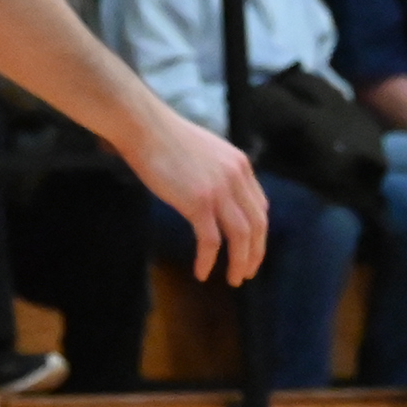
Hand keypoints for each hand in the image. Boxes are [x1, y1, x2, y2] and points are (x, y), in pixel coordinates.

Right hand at [124, 107, 267, 283]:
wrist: (145, 127)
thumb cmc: (167, 139)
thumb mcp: (206, 152)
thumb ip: (219, 173)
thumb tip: (218, 197)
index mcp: (241, 165)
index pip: (260, 207)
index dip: (258, 233)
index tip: (251, 248)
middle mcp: (236, 178)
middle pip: (257, 225)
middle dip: (255, 253)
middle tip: (247, 272)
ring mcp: (219, 190)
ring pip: (240, 236)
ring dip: (240, 262)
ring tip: (233, 279)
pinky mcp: (199, 202)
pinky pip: (210, 241)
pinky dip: (208, 260)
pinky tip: (202, 273)